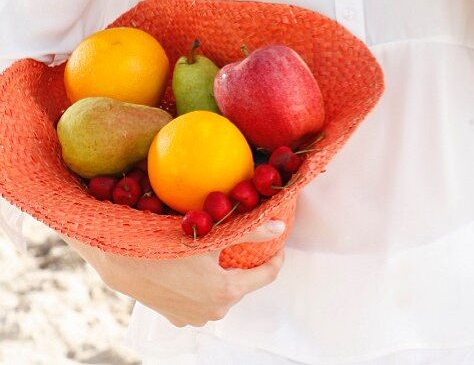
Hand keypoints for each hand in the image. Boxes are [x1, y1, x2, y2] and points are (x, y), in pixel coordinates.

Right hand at [61, 220, 285, 326]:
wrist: (122, 260)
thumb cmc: (166, 246)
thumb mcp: (212, 236)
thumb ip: (250, 233)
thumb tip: (279, 227)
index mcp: (225, 294)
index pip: (265, 276)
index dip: (275, 258)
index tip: (279, 244)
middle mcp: (212, 313)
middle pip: (242, 285)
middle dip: (246, 265)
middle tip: (246, 242)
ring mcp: (192, 319)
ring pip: (219, 293)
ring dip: (222, 275)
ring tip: (220, 251)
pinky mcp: (174, 318)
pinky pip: (197, 300)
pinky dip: (201, 285)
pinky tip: (195, 267)